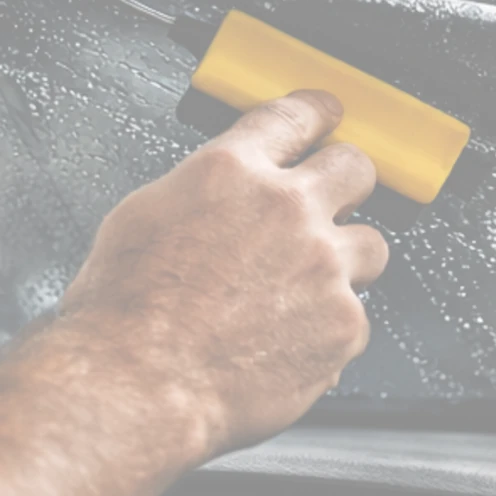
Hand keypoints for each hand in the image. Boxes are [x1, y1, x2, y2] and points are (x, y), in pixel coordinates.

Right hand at [56, 91, 388, 452]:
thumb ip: (200, 191)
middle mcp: (285, 209)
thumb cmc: (124, 313)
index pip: (295, 116)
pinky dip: (329, 329)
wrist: (138, 384)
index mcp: (230, 171)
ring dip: (346, 261)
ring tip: (306, 289)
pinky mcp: (343, 324)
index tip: (330, 114)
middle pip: (355, 167)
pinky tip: (289, 342)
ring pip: (371, 245)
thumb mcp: (143, 217)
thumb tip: (221, 193)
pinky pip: (357, 317)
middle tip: (338, 198)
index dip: (319, 112)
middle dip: (348, 180)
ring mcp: (323, 266)